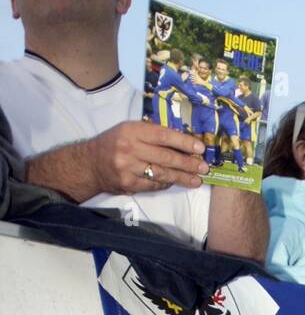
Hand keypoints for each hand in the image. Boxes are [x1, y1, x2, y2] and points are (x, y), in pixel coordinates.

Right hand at [89, 120, 209, 193]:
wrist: (90, 164)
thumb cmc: (114, 143)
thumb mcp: (129, 130)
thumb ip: (152, 134)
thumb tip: (182, 142)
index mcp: (131, 131)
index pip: (163, 136)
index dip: (184, 143)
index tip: (200, 148)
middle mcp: (129, 149)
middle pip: (165, 157)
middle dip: (188, 164)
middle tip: (204, 167)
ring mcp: (128, 168)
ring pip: (162, 174)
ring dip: (182, 178)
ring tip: (197, 180)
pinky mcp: (128, 184)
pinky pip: (154, 185)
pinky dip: (166, 184)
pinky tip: (176, 182)